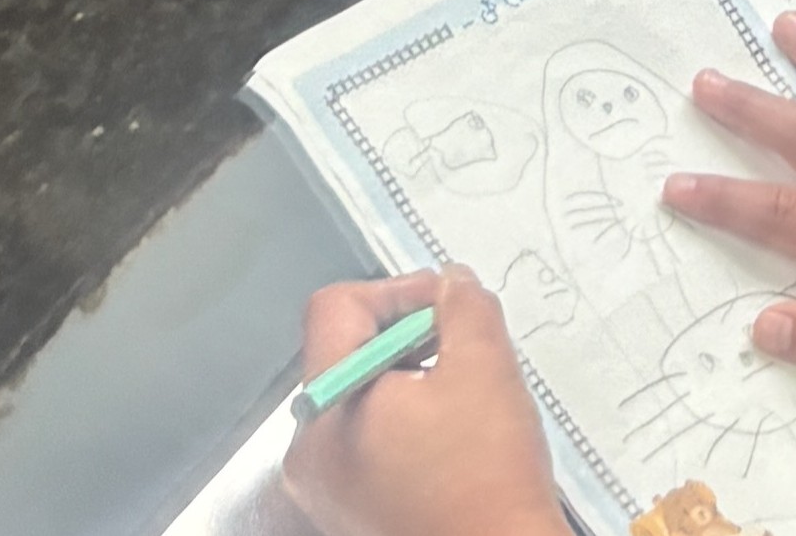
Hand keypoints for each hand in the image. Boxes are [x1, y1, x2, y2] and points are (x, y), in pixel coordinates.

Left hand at [278, 273, 560, 535]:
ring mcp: (326, 488)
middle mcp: (309, 453)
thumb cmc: (486, 484)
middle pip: (345, 352)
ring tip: (461, 395)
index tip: (443, 307)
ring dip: (409, 379)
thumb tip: (450, 284)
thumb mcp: (485, 367)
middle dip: (407, 338)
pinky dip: (405, 422)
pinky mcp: (350, 510)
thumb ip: (463, 306)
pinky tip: (451, 436)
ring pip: (360, 396)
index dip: (396, 292)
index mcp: (326, 410)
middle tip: (460, 346)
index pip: (335, 308)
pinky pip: (366, 441)